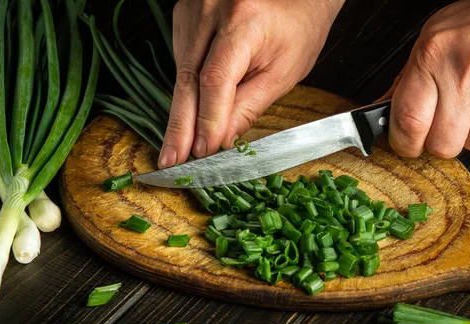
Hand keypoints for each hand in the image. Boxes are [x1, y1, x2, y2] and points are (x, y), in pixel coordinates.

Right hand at [158, 0, 344, 167]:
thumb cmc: (298, 27)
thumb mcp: (284, 71)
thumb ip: (249, 106)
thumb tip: (220, 140)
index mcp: (243, 20)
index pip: (215, 79)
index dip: (208, 120)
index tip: (203, 152)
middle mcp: (210, 9)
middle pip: (187, 79)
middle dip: (180, 127)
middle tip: (171, 161)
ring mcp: (193, 11)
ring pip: (180, 74)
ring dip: (182, 113)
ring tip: (179, 148)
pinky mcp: (184, 17)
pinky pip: (181, 62)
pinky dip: (187, 91)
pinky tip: (191, 112)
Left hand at [385, 0, 469, 157]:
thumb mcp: (436, 38)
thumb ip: (407, 78)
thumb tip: (380, 112)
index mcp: (433, 55)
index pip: (407, 120)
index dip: (404, 143)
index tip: (407, 145)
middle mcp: (464, 71)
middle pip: (442, 144)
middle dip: (443, 141)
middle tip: (450, 123)